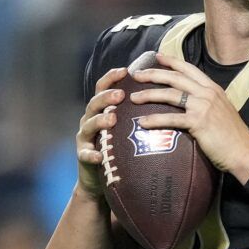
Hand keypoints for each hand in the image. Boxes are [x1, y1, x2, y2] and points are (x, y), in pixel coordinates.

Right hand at [74, 67, 127, 199]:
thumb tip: (165, 98)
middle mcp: (90, 119)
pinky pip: (85, 154)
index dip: (112, 78)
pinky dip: (92, 154)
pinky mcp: (82, 156)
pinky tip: (99, 155)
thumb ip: (137, 113)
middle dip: (107, 97)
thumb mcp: (126, 128)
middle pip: (95, 103)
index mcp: (101, 110)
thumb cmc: (118, 149)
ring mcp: (85, 137)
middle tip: (120, 95)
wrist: (99, 177)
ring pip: (89, 125)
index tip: (126, 70)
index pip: (104, 88)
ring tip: (112, 119)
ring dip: (100, 120)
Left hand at [127, 53, 248, 180]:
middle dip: (153, 74)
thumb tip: (193, 103)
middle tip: (136, 75)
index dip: (172, 61)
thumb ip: (208, 103)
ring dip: (149, 95)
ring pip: (169, 94)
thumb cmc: (233, 136)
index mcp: (213, 88)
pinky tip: (143, 122)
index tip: (158, 56)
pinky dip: (155, 120)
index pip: (189, 69)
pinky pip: (170, 118)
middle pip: (175, 78)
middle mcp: (207, 93)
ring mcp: (202, 106)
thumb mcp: (222, 111)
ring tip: (134, 98)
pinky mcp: (198, 122)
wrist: (244, 151)